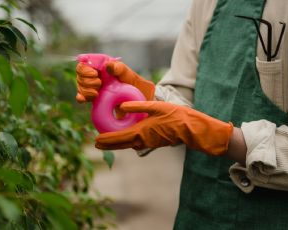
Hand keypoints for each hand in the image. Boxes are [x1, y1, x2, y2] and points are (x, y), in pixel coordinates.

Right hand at [76, 61, 155, 102]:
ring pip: (80, 84)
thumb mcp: (131, 76)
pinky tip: (84, 100)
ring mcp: (94, 86)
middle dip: (86, 80)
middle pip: (80, 74)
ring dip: (85, 90)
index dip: (86, 69)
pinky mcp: (94, 98)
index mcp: (104, 66)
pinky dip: (81, 97)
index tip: (95, 74)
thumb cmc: (138, 87)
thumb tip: (108, 65)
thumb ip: (121, 69)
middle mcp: (97, 74)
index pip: (85, 62)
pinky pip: (81, 96)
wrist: (140, 103)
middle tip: (99, 85)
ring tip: (97, 94)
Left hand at [95, 101, 233, 155]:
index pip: (118, 138)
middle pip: (120, 144)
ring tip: (107, 141)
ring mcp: (148, 142)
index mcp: (141, 132)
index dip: (106, 140)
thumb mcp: (156, 107)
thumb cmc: (176, 116)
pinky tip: (125, 137)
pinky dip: (126, 141)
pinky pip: (135, 143)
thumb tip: (121, 106)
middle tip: (97, 144)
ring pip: (128, 145)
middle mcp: (142, 140)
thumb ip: (138, 106)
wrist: (191, 129)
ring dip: (117, 143)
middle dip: (108, 144)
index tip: (96, 141)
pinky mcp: (153, 142)